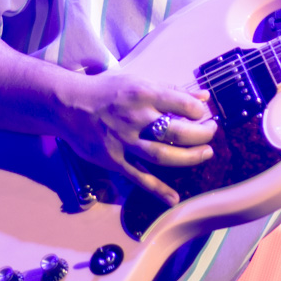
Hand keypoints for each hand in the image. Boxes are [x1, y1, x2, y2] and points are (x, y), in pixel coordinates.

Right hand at [59, 73, 216, 204]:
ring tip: (206, 154)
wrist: (69, 105)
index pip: (182, 104)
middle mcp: (135, 118)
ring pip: (163, 155)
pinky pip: (139, 177)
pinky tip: (174, 198)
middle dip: (201, 135)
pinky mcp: (114, 160)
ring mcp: (124, 141)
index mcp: (143, 94)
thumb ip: (172, 90)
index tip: (205, 114)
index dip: (200, 111)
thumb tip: (204, 97)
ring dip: (189, 158)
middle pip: (177, 132)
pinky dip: (157, 189)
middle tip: (212, 133)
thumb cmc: (107, 91)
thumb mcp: (139, 82)